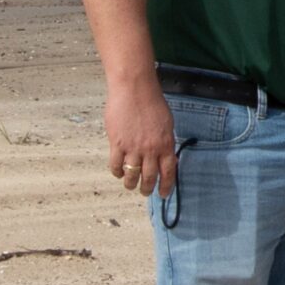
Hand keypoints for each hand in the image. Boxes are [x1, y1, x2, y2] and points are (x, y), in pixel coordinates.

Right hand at [105, 75, 176, 197]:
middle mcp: (150, 150)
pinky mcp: (117, 143)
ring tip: (130, 185)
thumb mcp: (167, 124)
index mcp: (165, 145)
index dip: (166, 186)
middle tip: (145, 192)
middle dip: (147, 188)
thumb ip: (166, 143)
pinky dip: (117, 171)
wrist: (134, 90)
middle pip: (149, 177)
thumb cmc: (152, 103)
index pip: (168, 172)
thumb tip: (166, 159)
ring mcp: (133, 148)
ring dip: (131, 183)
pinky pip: (115, 164)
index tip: (163, 194)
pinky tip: (118, 172)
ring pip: (131, 174)